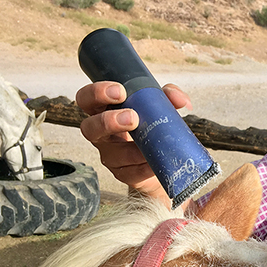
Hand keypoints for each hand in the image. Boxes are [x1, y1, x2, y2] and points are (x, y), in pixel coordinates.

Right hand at [76, 81, 191, 199]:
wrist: (161, 161)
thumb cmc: (151, 129)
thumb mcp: (158, 107)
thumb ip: (167, 97)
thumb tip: (179, 98)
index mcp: (104, 111)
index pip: (86, 99)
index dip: (96, 94)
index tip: (120, 91)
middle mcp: (102, 135)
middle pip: (89, 128)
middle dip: (108, 121)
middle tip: (132, 118)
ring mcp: (110, 156)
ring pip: (112, 154)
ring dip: (132, 149)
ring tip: (150, 143)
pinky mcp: (124, 175)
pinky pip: (132, 173)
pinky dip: (145, 167)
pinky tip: (155, 162)